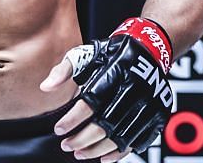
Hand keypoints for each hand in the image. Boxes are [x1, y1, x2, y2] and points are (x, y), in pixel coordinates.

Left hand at [41, 17, 175, 159]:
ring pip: (120, 136)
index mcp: (115, 71)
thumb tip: (46, 87)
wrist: (148, 49)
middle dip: (82, 139)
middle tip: (67, 145)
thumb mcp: (86, 54)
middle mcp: (135, 88)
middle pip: (105, 124)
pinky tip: (104, 157)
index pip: (90, 102)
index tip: (59, 129)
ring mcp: (148, 103)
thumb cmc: (112, 54)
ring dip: (97, 150)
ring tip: (80, 153)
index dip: (73, 119)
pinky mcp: (157, 114)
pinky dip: (120, 152)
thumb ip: (64, 70)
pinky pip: (138, 140)